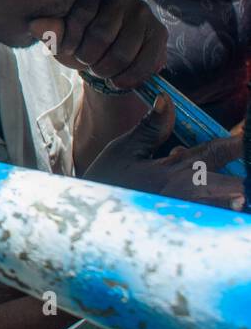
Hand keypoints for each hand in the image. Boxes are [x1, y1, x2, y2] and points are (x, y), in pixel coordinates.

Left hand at [29, 0, 166, 90]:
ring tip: (100, 69)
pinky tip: (117, 80)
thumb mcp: (59, 36)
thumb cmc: (77, 41)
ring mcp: (143, 11)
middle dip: (88, 58)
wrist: (105, 56)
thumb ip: (48, 30)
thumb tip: (34, 25)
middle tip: (86, 61)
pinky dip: (127, 78)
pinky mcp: (159, 32)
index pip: (79, 16)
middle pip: (101, 35)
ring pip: (122, 53)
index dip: (69, 41)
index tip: (66, 50)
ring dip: (106, 70)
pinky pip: (144, 63)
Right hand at [82, 95, 244, 208]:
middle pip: (236, 184)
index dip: (238, 142)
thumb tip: (166, 99)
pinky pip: (218, 220)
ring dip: (235, 195)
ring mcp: (191, 213)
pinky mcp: (188, 228)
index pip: (217, 151)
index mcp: (176, 169)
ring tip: (239, 196)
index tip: (247, 134)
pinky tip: (230, 207)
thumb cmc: (108, 183)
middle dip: (242, 180)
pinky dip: (225, 211)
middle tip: (243, 177)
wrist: (93, 219)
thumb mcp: (124, 151)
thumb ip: (150, 128)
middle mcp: (189, 192)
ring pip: (230, 203)